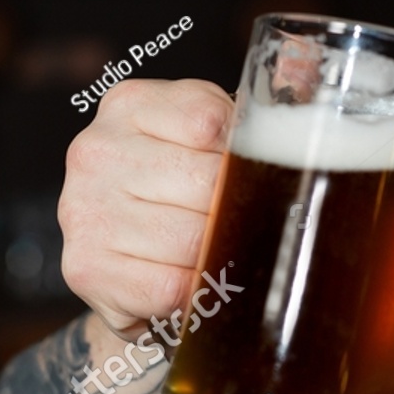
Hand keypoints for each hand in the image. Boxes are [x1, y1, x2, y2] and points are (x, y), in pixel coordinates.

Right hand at [59, 79, 231, 340]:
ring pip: (191, 239)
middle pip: (206, 184)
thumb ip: (250, 114)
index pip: (209, 122)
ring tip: (223, 250)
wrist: (121, 252)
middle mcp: (97, 149)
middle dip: (238, 210)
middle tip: (249, 222)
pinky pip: (168, 286)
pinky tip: (196, 279)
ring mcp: (83, 207)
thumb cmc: (176, 185)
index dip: (245, 153)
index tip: (251, 172)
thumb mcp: (204, 134)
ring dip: (220, 253)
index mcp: (130, 104)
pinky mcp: (85, 266)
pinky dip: (195, 289)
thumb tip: (310, 106)